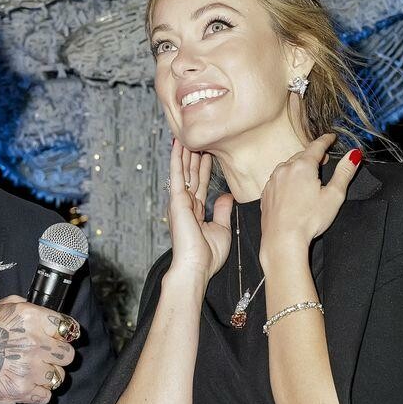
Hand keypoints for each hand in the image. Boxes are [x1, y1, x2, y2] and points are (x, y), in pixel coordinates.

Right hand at [0, 300, 78, 403]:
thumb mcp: (3, 306)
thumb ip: (30, 309)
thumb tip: (48, 316)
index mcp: (32, 318)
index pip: (68, 327)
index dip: (66, 334)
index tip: (63, 338)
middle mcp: (34, 343)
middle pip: (68, 354)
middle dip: (58, 356)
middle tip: (46, 356)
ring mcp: (30, 369)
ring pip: (59, 377)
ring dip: (48, 376)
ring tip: (31, 371)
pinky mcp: (23, 390)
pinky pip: (46, 396)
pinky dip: (38, 393)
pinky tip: (26, 384)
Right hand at [166, 137, 232, 284]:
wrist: (195, 267)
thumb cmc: (207, 255)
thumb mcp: (221, 229)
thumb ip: (222, 211)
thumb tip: (226, 196)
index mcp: (195, 212)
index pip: (201, 184)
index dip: (204, 169)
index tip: (207, 154)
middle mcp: (186, 205)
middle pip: (191, 175)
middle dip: (194, 157)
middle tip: (197, 139)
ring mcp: (180, 202)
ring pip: (183, 171)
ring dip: (184, 153)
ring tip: (186, 136)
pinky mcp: (177, 200)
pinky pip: (176, 175)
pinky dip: (176, 159)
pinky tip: (177, 145)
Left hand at [259, 135, 360, 263]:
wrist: (283, 240)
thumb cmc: (310, 220)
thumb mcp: (334, 195)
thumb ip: (344, 173)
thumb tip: (354, 154)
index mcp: (303, 166)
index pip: (316, 146)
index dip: (326, 140)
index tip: (331, 137)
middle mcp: (284, 169)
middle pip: (301, 155)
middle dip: (313, 155)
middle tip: (323, 158)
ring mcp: (273, 181)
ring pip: (288, 166)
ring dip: (299, 167)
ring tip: (308, 174)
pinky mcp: (266, 193)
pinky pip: (278, 179)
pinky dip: (287, 179)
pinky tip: (293, 189)